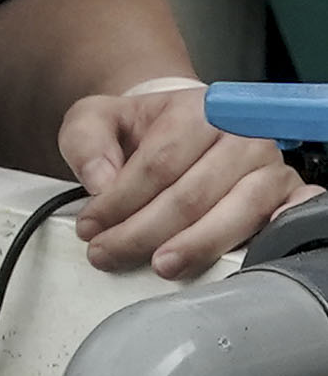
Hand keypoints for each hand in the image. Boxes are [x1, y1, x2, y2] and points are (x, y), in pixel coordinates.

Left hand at [66, 76, 304, 280]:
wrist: (181, 126)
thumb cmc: (143, 127)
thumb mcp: (97, 119)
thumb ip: (86, 141)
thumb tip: (100, 182)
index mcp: (197, 110)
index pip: (159, 164)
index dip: (121, 201)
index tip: (91, 227)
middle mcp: (243, 136)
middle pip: (193, 195)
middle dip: (145, 232)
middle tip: (108, 252)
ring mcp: (270, 166)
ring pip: (236, 213)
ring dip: (195, 245)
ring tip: (159, 265)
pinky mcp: (289, 194)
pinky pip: (286, 218)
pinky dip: (267, 239)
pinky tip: (239, 260)